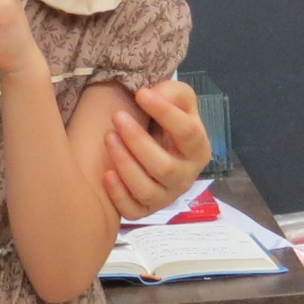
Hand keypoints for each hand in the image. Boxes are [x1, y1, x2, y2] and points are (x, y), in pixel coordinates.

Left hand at [100, 78, 212, 216]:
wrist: (150, 143)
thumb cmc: (162, 120)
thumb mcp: (174, 98)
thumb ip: (170, 92)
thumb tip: (152, 95)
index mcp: (197, 149)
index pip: (187, 134)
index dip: (165, 113)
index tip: (141, 94)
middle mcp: (185, 177)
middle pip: (164, 167)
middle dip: (138, 141)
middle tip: (117, 117)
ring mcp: (165, 197)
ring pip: (146, 190)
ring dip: (124, 164)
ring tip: (108, 137)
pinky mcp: (145, 210)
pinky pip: (132, 211)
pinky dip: (118, 195)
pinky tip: (106, 174)